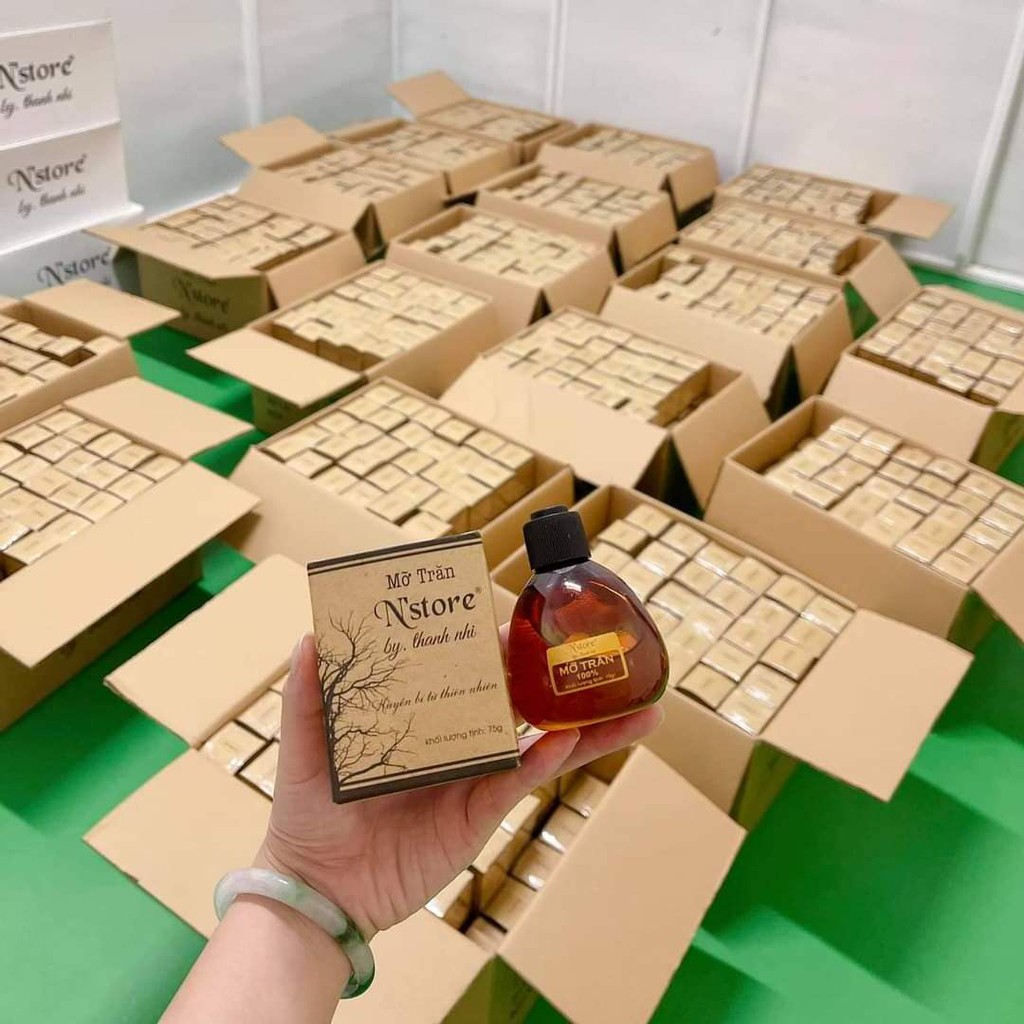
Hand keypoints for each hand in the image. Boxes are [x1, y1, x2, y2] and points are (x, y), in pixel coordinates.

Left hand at [256, 632, 662, 939]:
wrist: (319, 891)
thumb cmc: (309, 815)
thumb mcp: (304, 750)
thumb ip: (308, 698)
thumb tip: (310, 637)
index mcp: (422, 713)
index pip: (470, 669)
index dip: (499, 643)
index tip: (526, 616)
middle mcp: (458, 738)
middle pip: (521, 699)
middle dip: (560, 677)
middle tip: (599, 647)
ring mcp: (475, 775)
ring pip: (542, 742)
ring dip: (587, 724)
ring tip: (637, 703)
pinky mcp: (480, 813)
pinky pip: (519, 781)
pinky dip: (546, 760)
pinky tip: (568, 740)